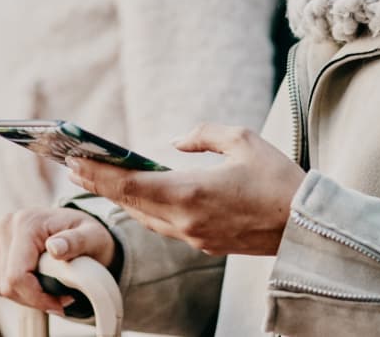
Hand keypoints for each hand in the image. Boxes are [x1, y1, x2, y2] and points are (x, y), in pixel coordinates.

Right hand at [0, 208, 116, 315]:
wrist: (79, 226)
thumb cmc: (89, 233)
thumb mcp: (93, 237)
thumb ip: (76, 242)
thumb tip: (54, 248)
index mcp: (26, 222)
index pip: (17, 276)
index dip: (38, 298)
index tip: (62, 302)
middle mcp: (5, 225)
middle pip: (6, 284)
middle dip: (33, 299)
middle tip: (60, 299)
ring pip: (0, 286)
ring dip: (26, 296)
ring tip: (51, 291)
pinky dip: (19, 290)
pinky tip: (38, 284)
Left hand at [66, 124, 304, 257]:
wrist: (306, 227)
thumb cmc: (279, 180)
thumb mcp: (243, 140)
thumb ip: (204, 135)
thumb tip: (176, 141)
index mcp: (191, 192)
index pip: (131, 183)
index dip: (99, 172)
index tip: (75, 161)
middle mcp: (185, 220)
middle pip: (130, 202)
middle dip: (99, 184)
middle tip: (73, 167)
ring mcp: (193, 236)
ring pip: (144, 217)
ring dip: (118, 198)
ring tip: (96, 180)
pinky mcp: (204, 243)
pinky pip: (162, 225)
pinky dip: (142, 209)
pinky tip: (135, 197)